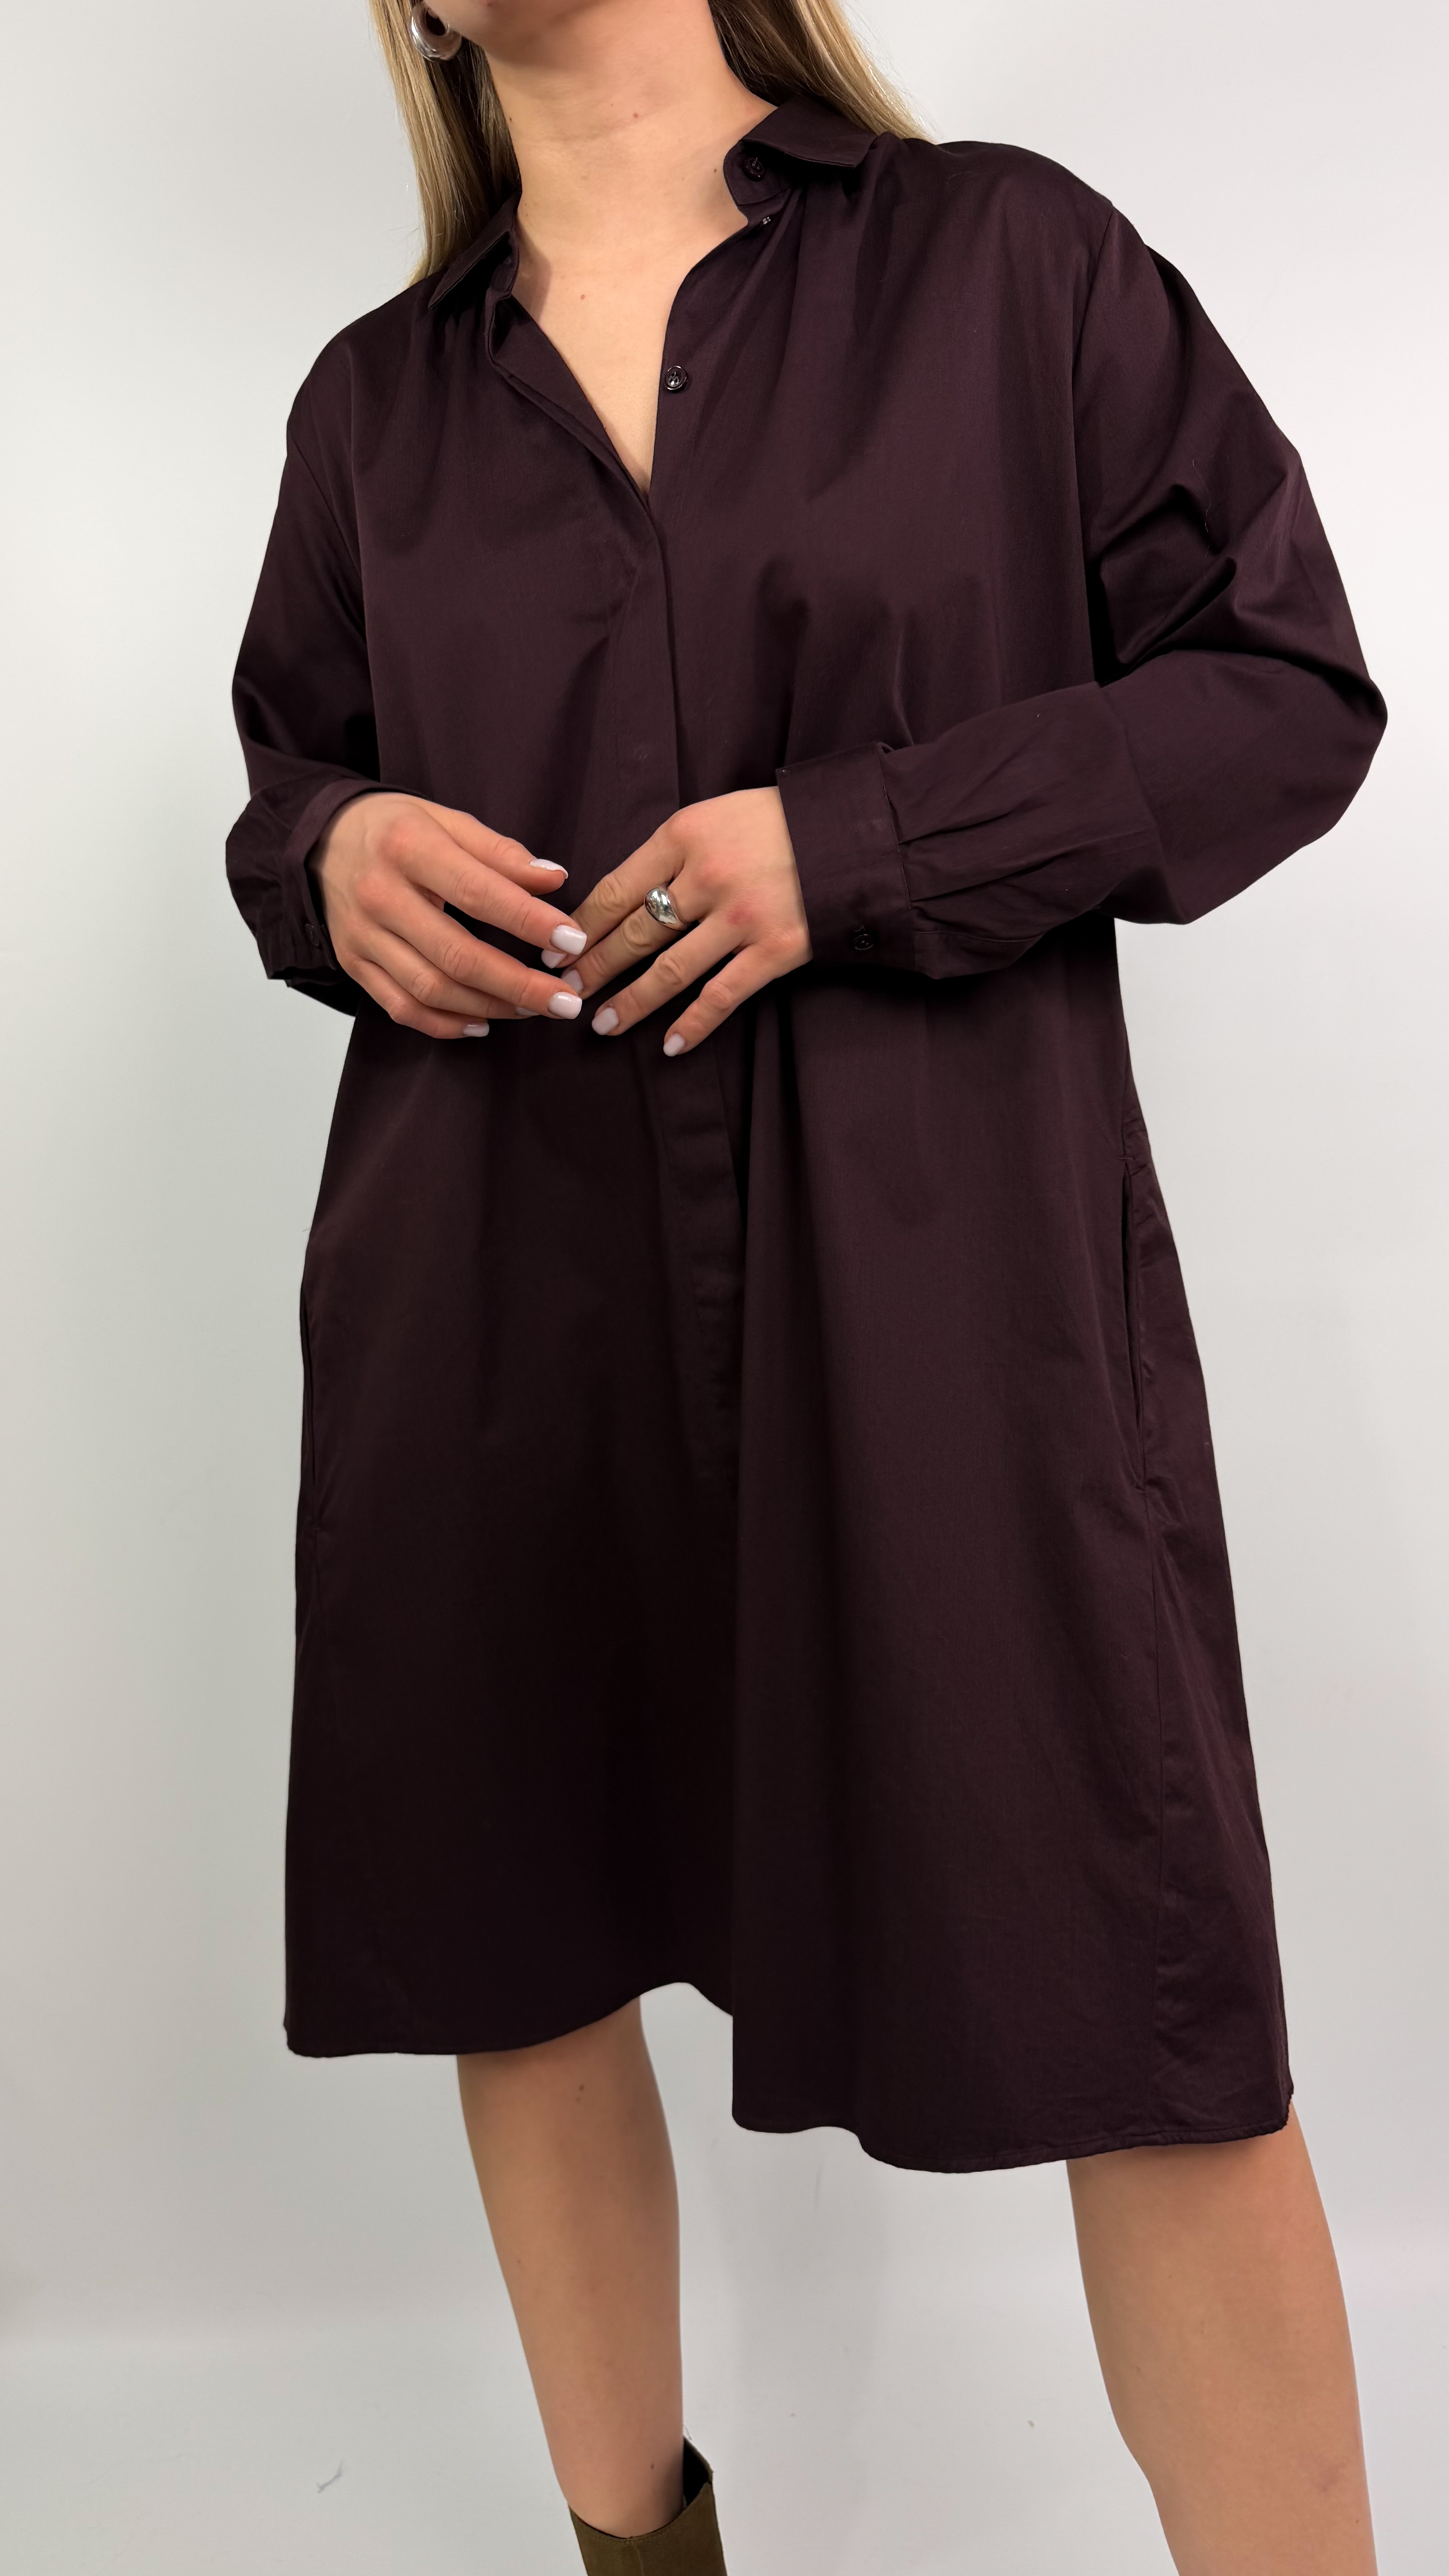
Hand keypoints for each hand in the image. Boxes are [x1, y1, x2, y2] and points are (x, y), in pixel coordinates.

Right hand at [313, 792, 588, 1035]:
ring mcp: (363, 936)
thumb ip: (499, 851)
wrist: (318, 842)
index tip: (573, 940)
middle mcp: (380, 896)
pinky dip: (445, 1025)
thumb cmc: (393, 828)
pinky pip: (401, 1008)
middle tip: (566, 1001)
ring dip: (490, 1007)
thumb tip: (554, 880)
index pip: (477, 892)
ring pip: (432, 989)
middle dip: (519, 984)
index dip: (529, 921)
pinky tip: (483, 1024)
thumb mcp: (444, 819)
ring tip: (534, 1009)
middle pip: (457, 955)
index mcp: (407, 848)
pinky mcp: (354, 964)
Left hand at [557, 788, 810, 1054]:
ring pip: (669, 970)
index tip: (557, 949)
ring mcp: (741, 918)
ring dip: (630, 1002)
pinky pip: (721, 996)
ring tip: (602, 1023)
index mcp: (685, 835)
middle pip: (635, 932)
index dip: (582, 926)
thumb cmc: (778, 823)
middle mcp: (707, 877)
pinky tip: (669, 1044)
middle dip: (595, 966)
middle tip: (566, 990)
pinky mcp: (774, 950)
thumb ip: (672, 853)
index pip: (617, 888)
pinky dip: (693, 1024)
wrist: (855, 833)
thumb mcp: (715, 817)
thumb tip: (622, 899)